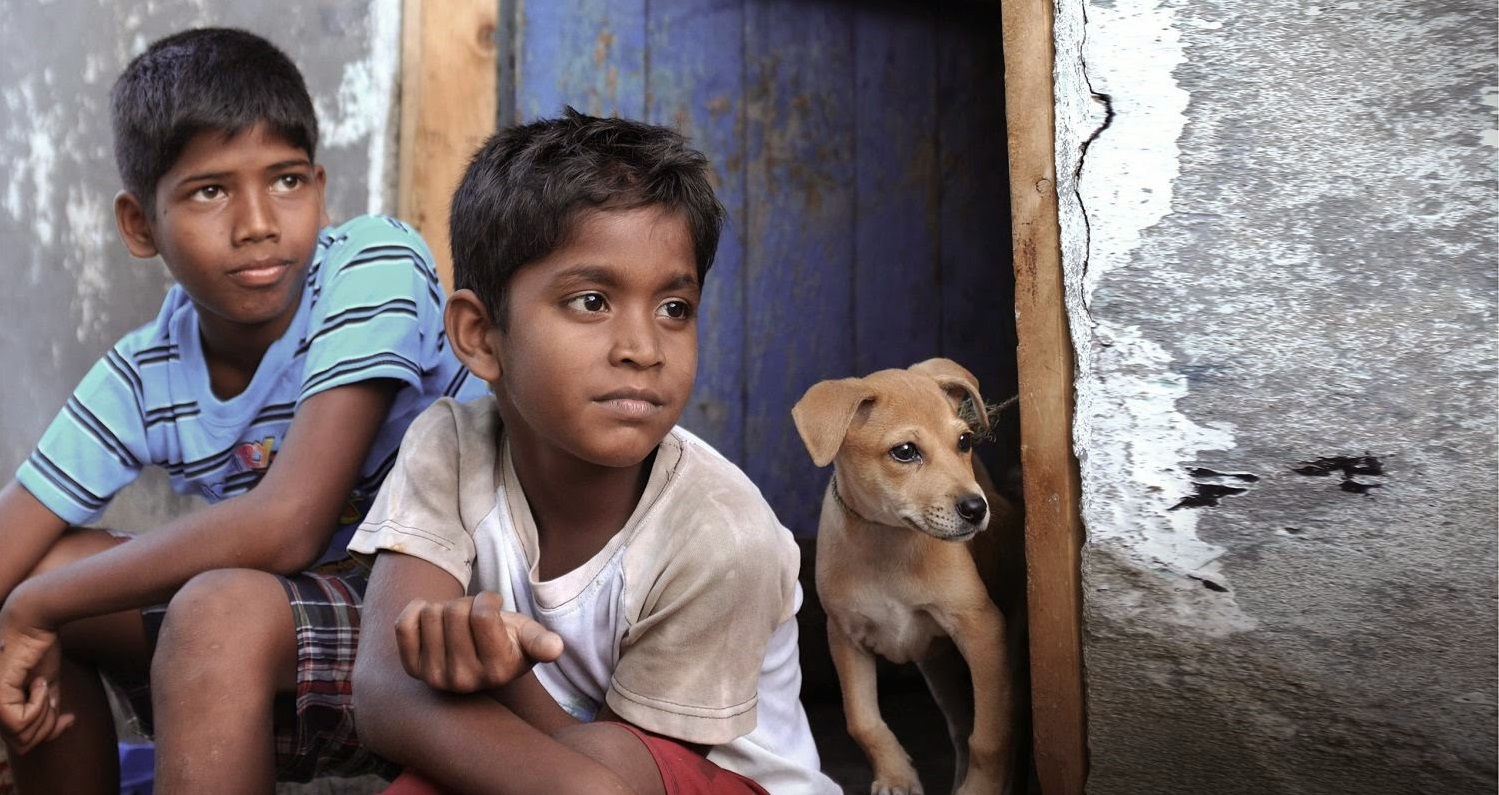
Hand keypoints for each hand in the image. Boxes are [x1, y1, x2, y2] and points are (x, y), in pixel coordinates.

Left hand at [0, 609, 71, 753]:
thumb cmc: (38, 645)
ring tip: (44, 686)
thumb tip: (61, 724)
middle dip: (48, 727)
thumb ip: (46, 706)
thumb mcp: (46, 683)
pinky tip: (39, 682)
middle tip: (58, 704)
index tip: (68, 718)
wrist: (34, 620)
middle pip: (23, 743)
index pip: (20, 739)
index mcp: (0, 706)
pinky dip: (39, 705)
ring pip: (22, 736)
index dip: (48, 733)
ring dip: (44, 714)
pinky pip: (21, 721)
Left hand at [394, 591, 562, 693]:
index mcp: (498, 671)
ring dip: (443, 608)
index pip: (482, 614)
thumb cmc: (507, 639)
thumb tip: (555, 648)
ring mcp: (435, 678)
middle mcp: (464, 681)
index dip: (488, 599)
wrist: (475, 659)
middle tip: (472, 618)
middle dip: (465, 603)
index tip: (494, 608)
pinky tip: (431, 620)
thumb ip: (541, 642)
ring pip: (430, 614)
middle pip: (454, 612)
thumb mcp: (528, 637)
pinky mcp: (413, 669)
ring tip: (456, 624)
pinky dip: (417, 610)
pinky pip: (404, 624)